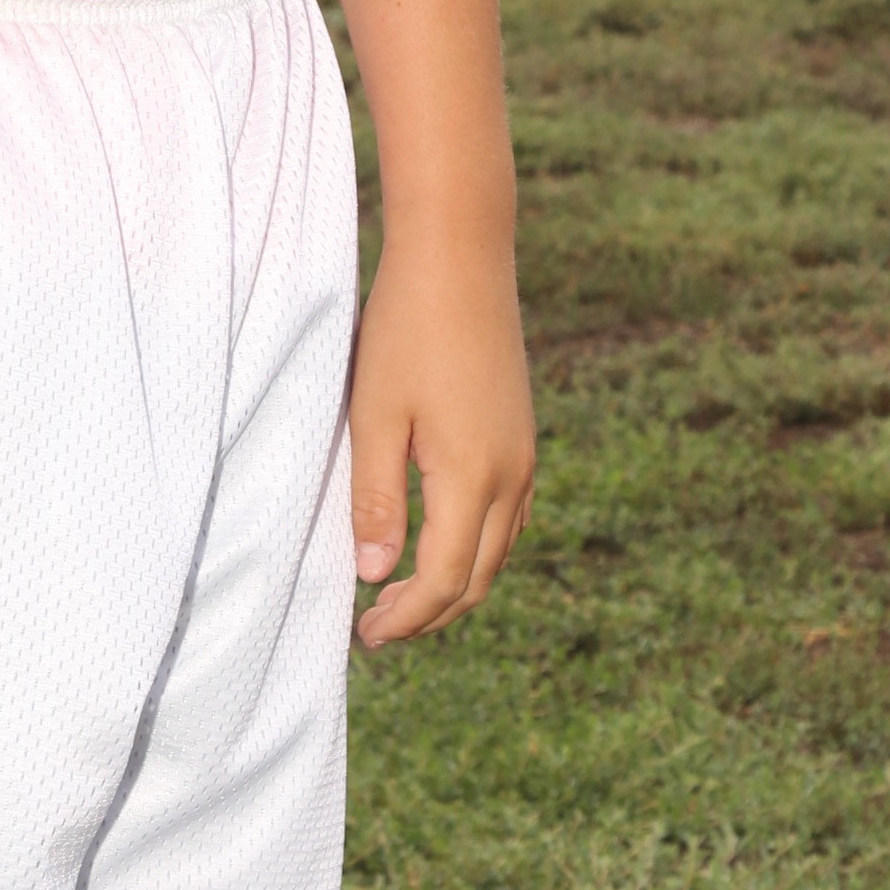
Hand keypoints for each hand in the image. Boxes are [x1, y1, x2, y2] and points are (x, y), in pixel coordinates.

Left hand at [349, 238, 533, 649]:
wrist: (461, 254)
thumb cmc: (405, 328)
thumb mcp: (374, 415)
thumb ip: (375, 499)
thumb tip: (377, 576)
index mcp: (472, 477)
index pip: (445, 581)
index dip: (407, 619)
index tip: (366, 636)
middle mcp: (511, 475)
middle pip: (479, 578)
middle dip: (431, 613)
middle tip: (377, 627)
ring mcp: (524, 455)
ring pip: (498, 550)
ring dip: (456, 583)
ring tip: (401, 594)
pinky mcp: (521, 434)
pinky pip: (508, 516)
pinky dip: (476, 547)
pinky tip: (440, 539)